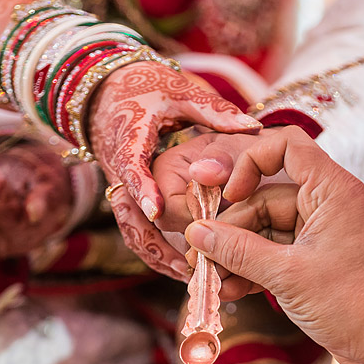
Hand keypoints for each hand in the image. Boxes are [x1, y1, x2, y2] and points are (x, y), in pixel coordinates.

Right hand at [87, 61, 261, 280]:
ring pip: (134, 231)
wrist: (112, 92)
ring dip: (159, 255)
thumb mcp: (181, 92)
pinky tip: (187, 269)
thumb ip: (214, 112)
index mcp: (129, 140)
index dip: (144, 191)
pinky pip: (141, 234)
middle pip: (132, 214)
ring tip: (190, 275)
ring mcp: (124, 189)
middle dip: (158, 238)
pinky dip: (161, 254)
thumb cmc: (149, 88)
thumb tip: (251, 125)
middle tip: (189, 260)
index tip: (159, 211)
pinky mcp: (132, 202)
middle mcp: (121, 170)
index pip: (133, 168)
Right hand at [182, 126, 363, 363]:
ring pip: (268, 231)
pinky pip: (279, 253)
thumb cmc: (352, 303)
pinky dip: (255, 269)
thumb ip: (237, 251)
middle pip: (267, 199)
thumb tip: (197, 233)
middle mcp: (331, 204)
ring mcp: (325, 233)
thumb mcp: (285, 275)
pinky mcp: (321, 261)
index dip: (250, 164)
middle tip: (199, 256)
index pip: (286, 146)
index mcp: (332, 190)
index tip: (229, 197)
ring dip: (238, 255)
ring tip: (210, 281)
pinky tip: (230, 291)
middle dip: (231, 230)